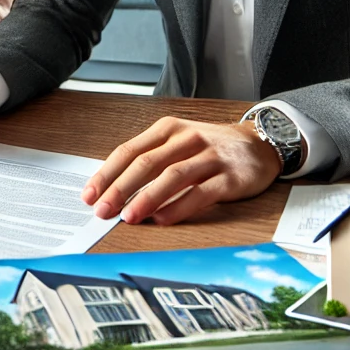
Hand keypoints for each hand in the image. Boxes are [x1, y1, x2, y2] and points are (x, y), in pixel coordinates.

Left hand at [81, 117, 281, 225]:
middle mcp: (186, 138)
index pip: (129, 150)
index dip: (107, 173)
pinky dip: (179, 206)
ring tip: (129, 216)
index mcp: (168, 129)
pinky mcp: (229, 177)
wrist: (259, 143)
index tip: (90, 194)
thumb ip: (151, 161)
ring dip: (147, 198)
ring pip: (171, 176)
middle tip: (103, 209)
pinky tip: (163, 219)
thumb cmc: (210, 148)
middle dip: (120, 188)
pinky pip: (201, 192)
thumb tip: (115, 189)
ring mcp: (209, 156)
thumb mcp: (178, 144)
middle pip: (146, 163)